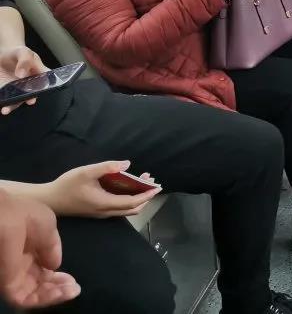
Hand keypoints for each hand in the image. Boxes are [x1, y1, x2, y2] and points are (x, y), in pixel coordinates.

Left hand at [0, 47, 47, 114]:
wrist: (3, 55)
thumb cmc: (18, 54)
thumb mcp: (23, 52)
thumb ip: (25, 61)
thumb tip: (21, 74)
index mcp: (41, 75)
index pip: (45, 85)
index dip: (42, 91)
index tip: (34, 97)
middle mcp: (31, 86)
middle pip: (31, 95)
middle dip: (27, 100)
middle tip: (26, 102)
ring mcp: (18, 90)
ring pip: (17, 100)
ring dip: (12, 106)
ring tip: (5, 110)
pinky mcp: (6, 91)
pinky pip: (5, 98)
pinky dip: (2, 101)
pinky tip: (0, 102)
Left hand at [0, 190, 79, 308]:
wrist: (7, 219)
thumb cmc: (26, 216)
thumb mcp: (48, 225)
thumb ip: (53, 247)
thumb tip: (55, 266)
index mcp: (28, 248)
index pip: (43, 268)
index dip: (58, 275)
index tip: (72, 279)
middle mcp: (21, 264)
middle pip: (40, 283)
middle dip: (59, 287)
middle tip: (74, 288)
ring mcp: (14, 276)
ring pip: (35, 294)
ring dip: (54, 296)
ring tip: (71, 291)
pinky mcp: (8, 286)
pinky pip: (26, 299)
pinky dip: (45, 300)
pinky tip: (62, 292)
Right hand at [43, 161, 160, 218]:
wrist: (49, 201)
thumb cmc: (67, 185)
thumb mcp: (86, 172)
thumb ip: (107, 167)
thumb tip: (126, 164)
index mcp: (105, 203)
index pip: (132, 202)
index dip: (146, 195)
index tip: (157, 187)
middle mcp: (105, 212)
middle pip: (132, 208)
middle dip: (145, 196)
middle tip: (153, 182)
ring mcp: (101, 213)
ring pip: (126, 209)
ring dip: (137, 197)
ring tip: (143, 181)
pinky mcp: (97, 211)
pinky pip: (119, 207)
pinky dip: (128, 198)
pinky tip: (128, 186)